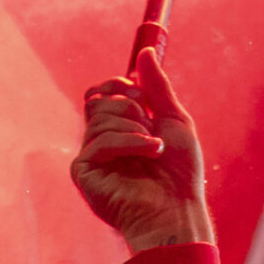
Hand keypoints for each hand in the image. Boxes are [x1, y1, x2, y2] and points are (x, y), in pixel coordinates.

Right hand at [71, 50, 214, 254]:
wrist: (177, 209)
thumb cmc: (180, 173)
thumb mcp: (174, 121)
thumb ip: (157, 87)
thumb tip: (145, 53)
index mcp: (119, 130)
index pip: (102, 95)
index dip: (117, 85)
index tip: (140, 90)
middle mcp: (102, 142)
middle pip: (97, 101)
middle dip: (130, 106)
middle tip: (150, 123)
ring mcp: (91, 157)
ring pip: (100, 118)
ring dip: (135, 127)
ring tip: (154, 148)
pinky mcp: (84, 172)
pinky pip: (99, 140)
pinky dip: (129, 142)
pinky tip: (149, 153)